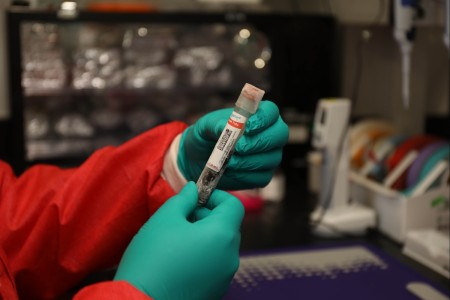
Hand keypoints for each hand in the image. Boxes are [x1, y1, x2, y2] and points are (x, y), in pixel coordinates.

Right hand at [114, 182, 243, 299]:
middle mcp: (230, 257)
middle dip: (207, 216)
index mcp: (222, 235)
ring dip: (204, 236)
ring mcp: (224, 277)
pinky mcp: (215, 291)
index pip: (234, 205)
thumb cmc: (152, 259)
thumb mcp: (165, 219)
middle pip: (227, 226)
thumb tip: (193, 189)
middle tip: (181, 218)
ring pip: (220, 246)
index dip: (216, 196)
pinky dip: (202, 256)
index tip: (197, 198)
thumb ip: (184, 199)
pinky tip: (178, 260)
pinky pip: (214, 265)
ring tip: (176, 240)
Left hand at [178, 100, 288, 189]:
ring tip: (229, 162)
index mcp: (258, 115)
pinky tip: (231, 171)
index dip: (263, 119)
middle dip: (259, 142)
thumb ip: (215, 124)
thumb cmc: (207, 136)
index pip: (271, 111)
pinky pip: (262, 177)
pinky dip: (245, 175)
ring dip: (248, 161)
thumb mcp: (205, 126)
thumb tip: (224, 127)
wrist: (199, 158)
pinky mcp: (263, 175)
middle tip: (239, 148)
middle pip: (279, 134)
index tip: (248, 127)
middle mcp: (270, 134)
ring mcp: (270, 155)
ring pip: (271, 158)